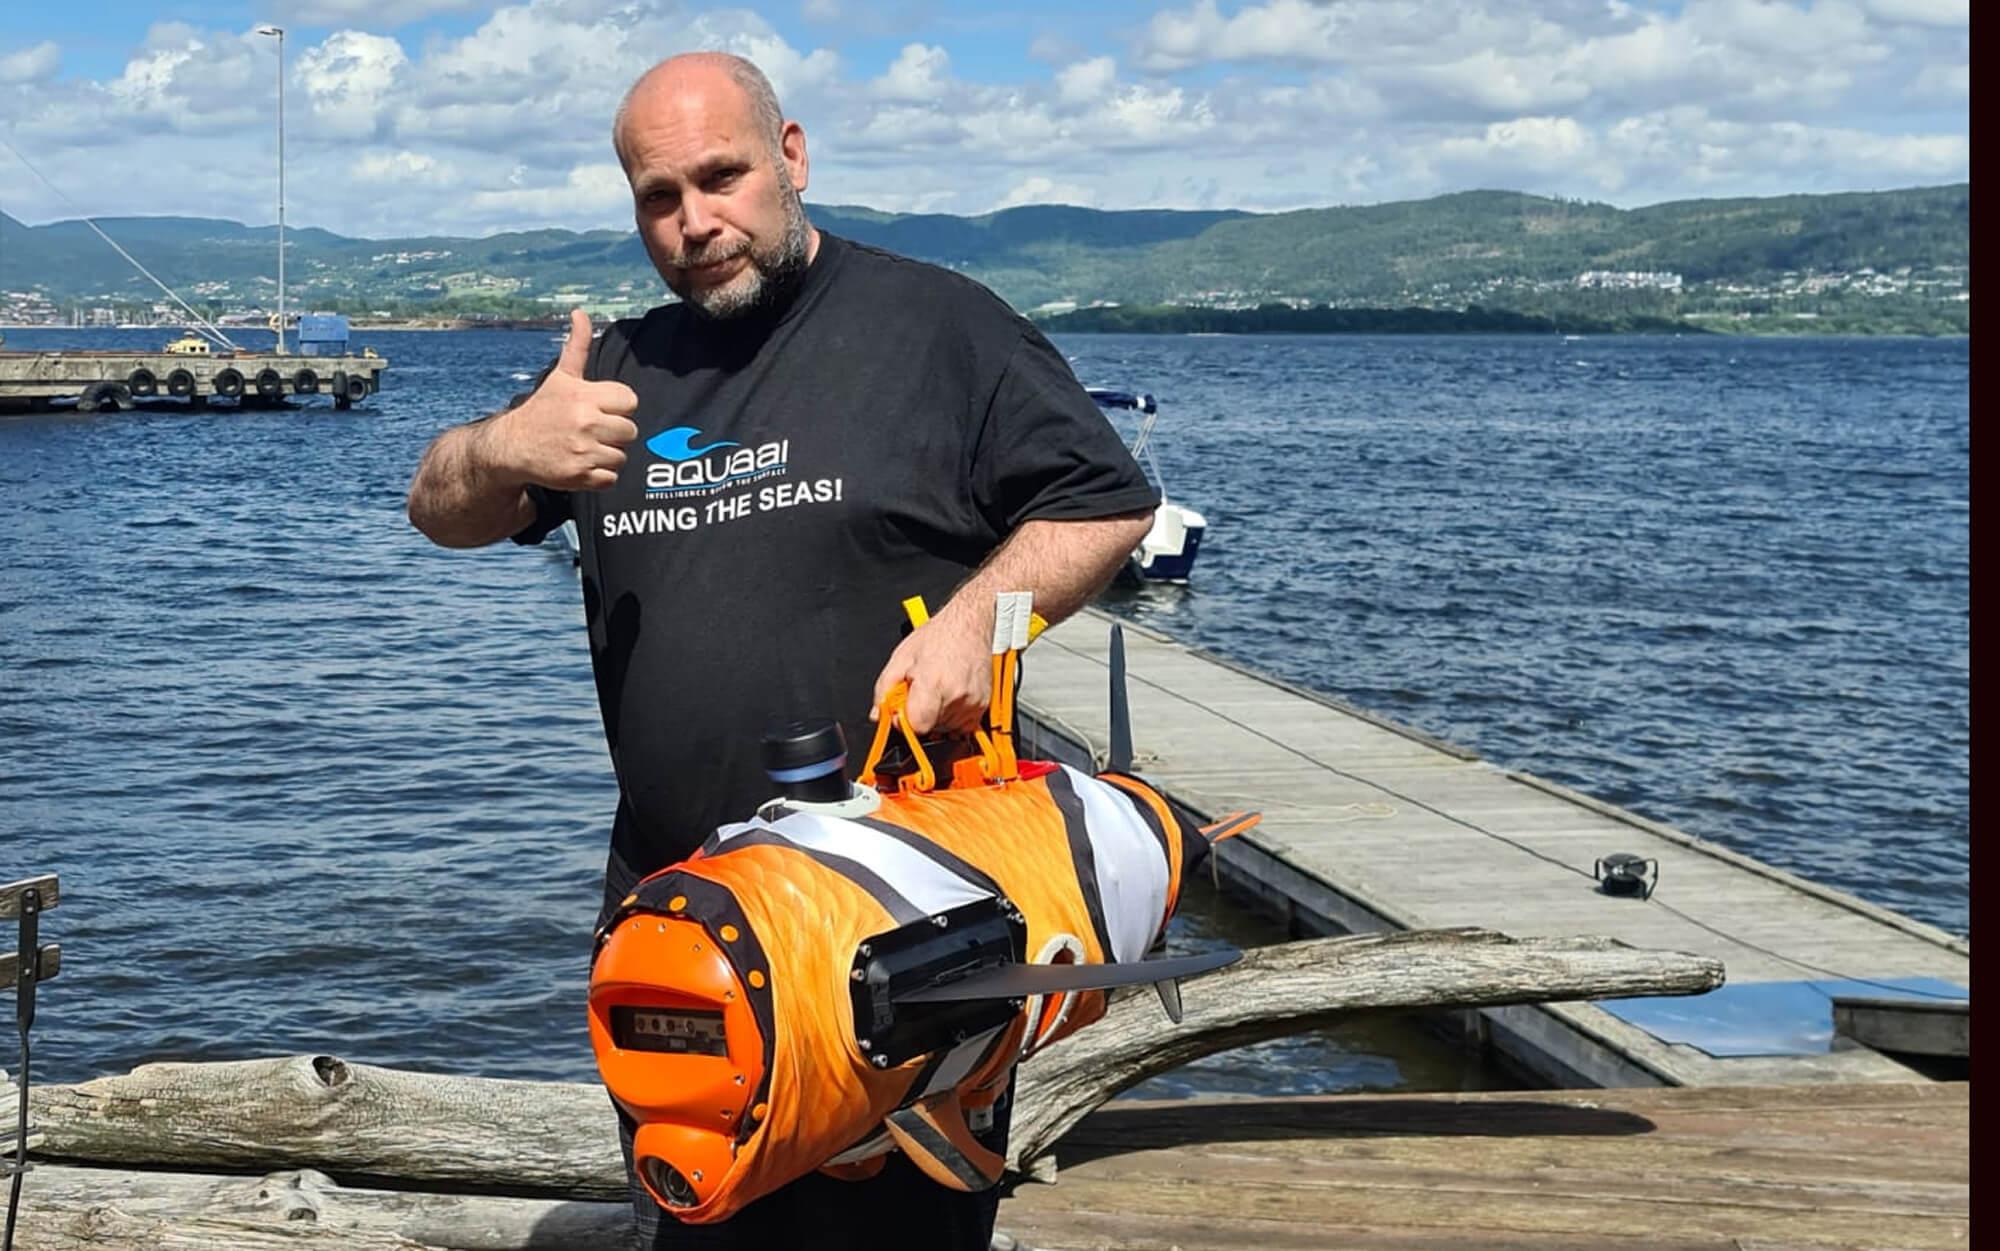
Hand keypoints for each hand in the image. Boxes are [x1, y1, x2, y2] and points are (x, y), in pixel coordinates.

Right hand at [487, 309, 638, 490]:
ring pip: (622, 456)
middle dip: (614, 432)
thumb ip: (577, 346)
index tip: (600, 409)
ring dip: (608, 455)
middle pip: (630, 431)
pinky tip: (582, 464)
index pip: (630, 401)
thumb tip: (580, 312)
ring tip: (586, 447)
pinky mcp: (580, 476)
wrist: (512, 447)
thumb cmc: (542, 410)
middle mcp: (586, 422)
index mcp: (584, 396)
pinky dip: (600, 476)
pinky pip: (611, 478)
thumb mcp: (561, 377)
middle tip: (592, 431)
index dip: (618, 407)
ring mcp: (583, 451)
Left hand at [871, 606, 992, 734]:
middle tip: (921, 691)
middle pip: (930, 729)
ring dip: (936, 716)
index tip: (903, 709)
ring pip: (945, 729)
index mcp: (933, 683)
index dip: (904, 721)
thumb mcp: (900, 658)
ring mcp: (972, 703)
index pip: (916, 726)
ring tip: (937, 690)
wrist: (968, 625)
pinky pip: (962, 726)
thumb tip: (879, 714)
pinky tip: (948, 696)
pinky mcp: (983, 706)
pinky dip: (952, 716)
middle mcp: (956, 696)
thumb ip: (884, 689)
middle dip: (920, 714)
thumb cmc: (938, 636)